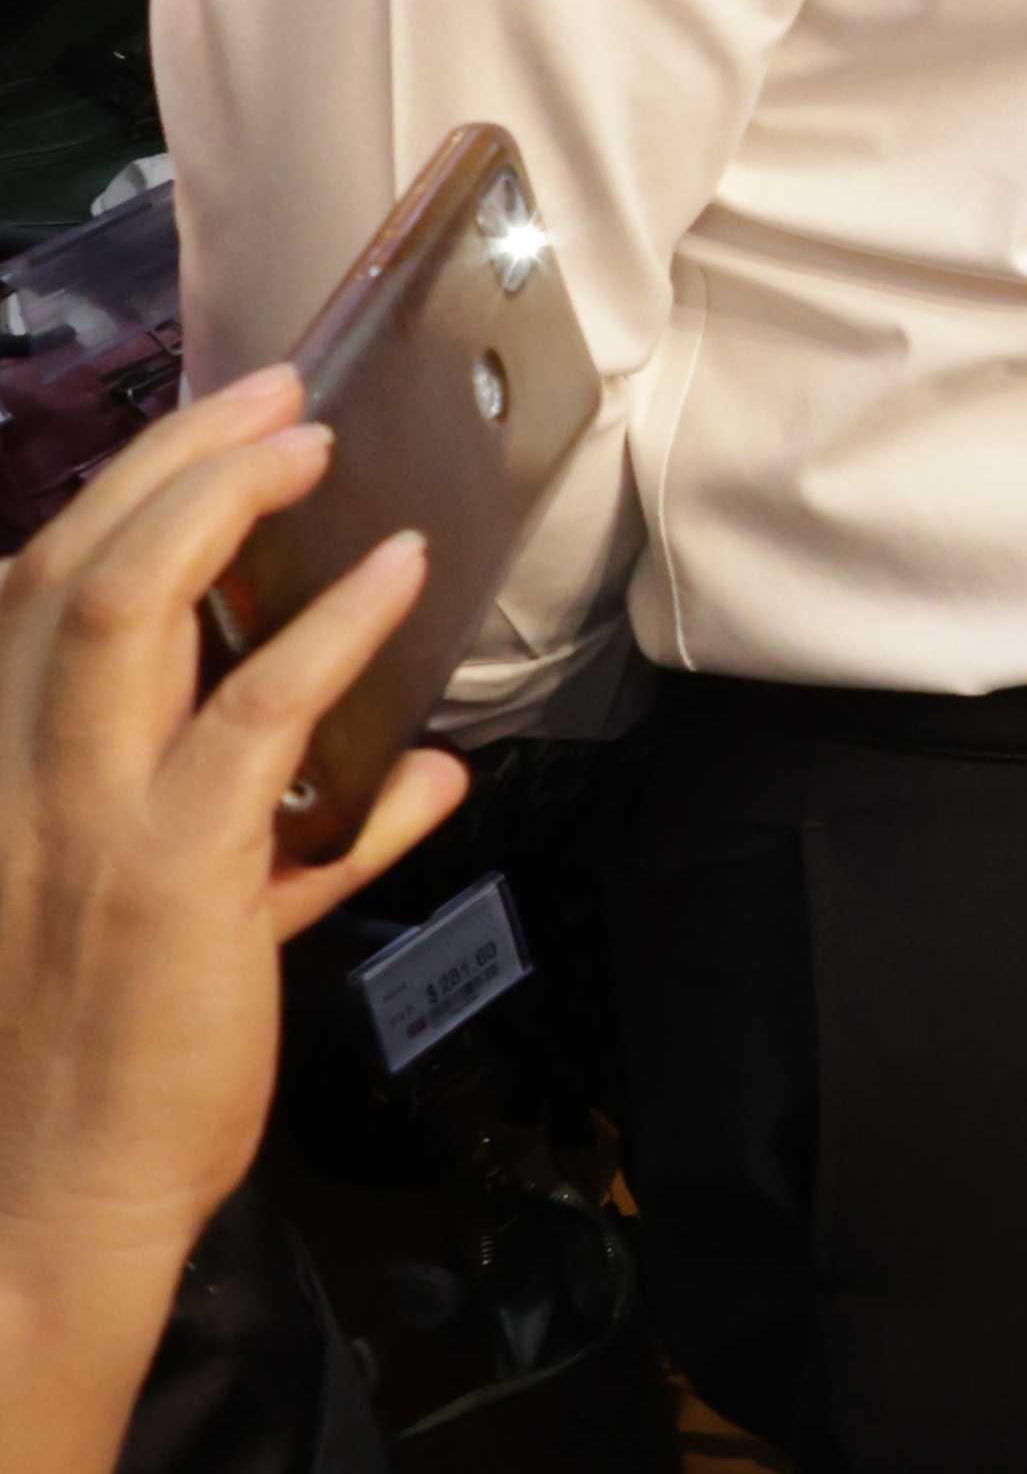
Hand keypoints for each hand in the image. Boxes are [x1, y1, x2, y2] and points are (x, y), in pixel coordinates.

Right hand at [0, 369, 465, 1431]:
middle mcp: (13, 776)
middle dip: (167, 460)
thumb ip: (296, 845)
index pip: (33, 596)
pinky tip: (394, 574)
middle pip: (66, 565)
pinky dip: (327, 632)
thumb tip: (413, 778)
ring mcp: (81, 817)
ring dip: (217, 501)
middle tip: (272, 392)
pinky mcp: (169, 868)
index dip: (122, 497)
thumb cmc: (119, 1068)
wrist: (46, 1207)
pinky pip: (246, 716)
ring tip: (309, 439)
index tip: (215, 432)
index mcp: (4, 775)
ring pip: (121, 605)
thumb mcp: (198, 931)